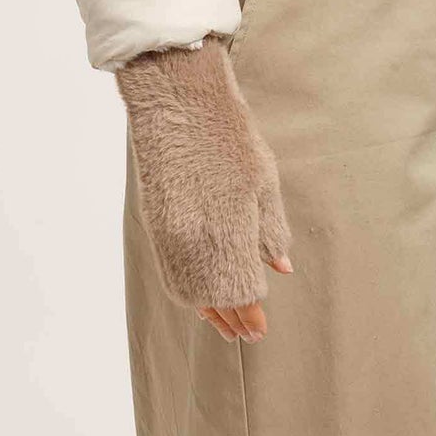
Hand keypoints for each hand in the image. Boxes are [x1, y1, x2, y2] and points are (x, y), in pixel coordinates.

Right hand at [116, 34, 294, 339]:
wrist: (179, 102)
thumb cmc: (229, 136)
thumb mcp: (264, 181)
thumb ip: (271, 229)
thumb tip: (281, 268)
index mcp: (228, 230)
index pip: (241, 289)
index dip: (251, 311)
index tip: (260, 328)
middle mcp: (194, 240)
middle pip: (212, 298)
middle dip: (230, 317)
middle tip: (246, 332)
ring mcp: (169, 233)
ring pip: (187, 289)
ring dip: (206, 309)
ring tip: (224, 323)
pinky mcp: (154, 222)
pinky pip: (170, 271)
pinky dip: (187, 288)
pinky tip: (198, 294)